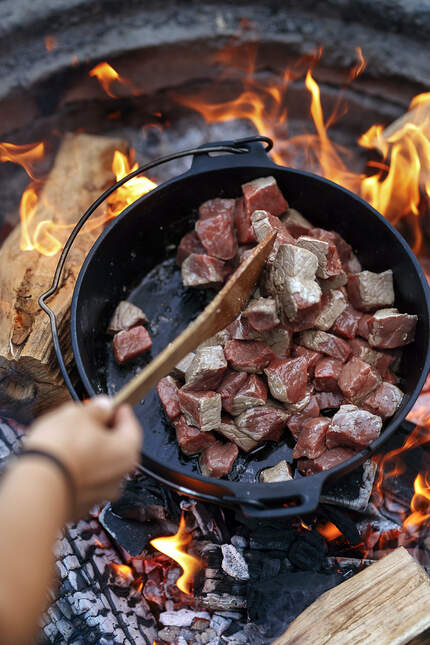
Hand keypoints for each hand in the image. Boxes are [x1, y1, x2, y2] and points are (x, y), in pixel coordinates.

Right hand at [24, 397, 140, 518]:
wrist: (36, 488)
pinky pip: (85, 482)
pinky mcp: (83, 505)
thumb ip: (97, 409)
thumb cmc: (60, 451)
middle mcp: (120, 475)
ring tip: (70, 441)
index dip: (119, 411)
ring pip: (101, 466)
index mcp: (127, 451)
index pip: (131, 425)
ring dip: (90, 454)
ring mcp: (102, 494)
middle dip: (103, 433)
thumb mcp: (78, 415)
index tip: (112, 405)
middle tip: (88, 421)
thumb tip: (104, 406)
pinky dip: (79, 471)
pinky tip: (64, 462)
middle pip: (117, 447)